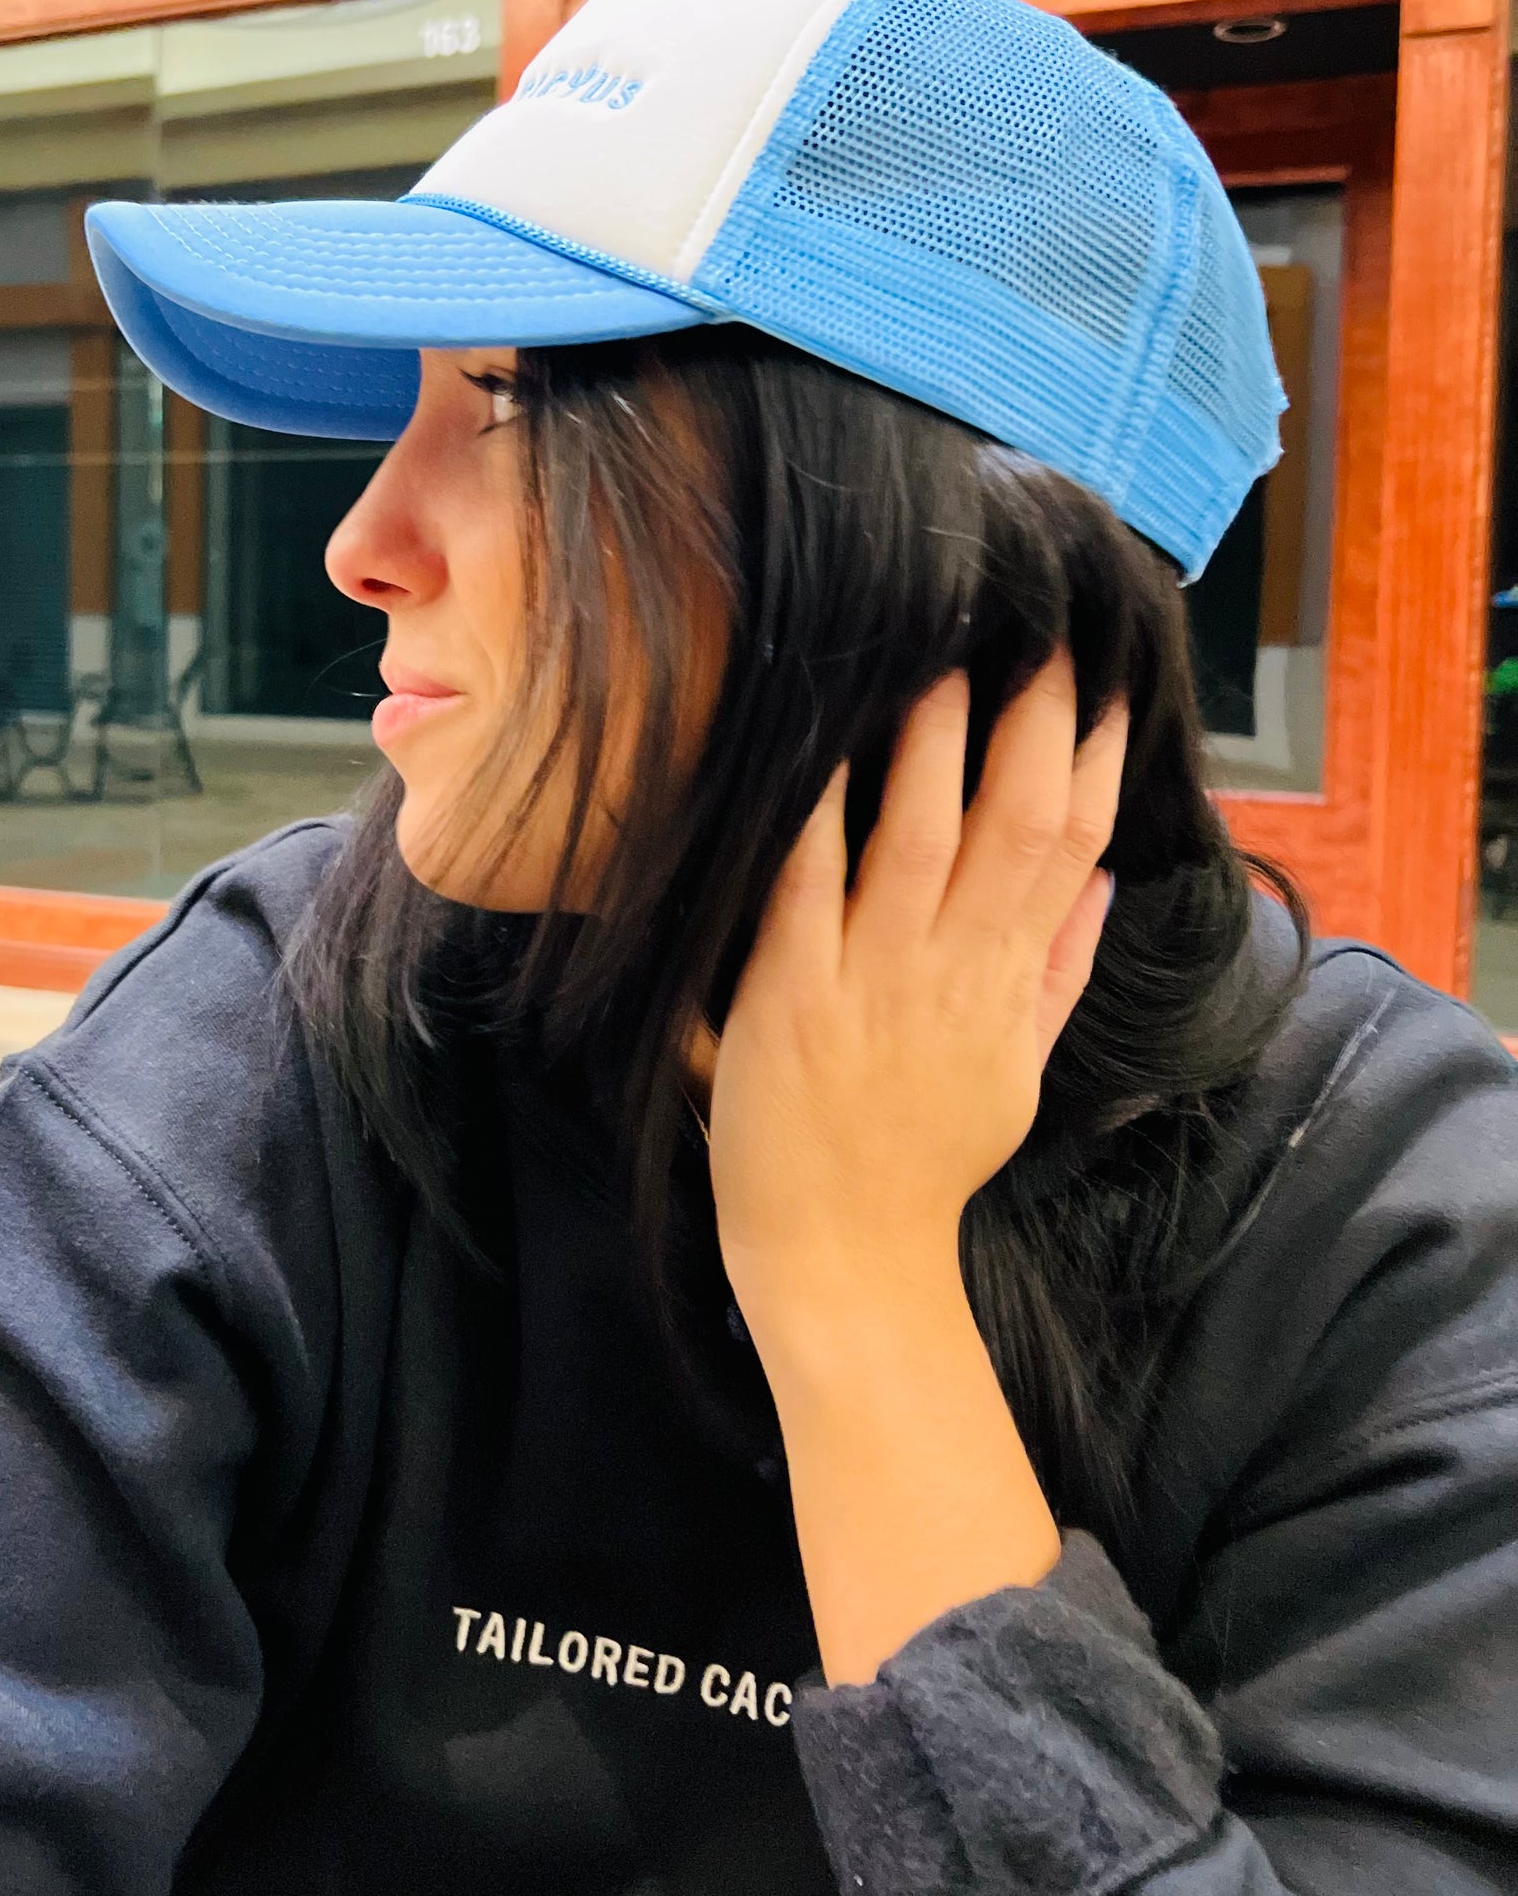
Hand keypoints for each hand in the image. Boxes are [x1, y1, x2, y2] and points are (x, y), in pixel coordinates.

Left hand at [709, 652, 1125, 1402]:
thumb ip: (1061, 973)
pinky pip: (806, 891)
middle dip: (1029, 725)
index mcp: (1005, 984)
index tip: (1103, 683)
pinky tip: (821, 754)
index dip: (1093, 762)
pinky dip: (816, 821)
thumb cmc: (924, 1164)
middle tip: (1035, 634)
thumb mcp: (1019, 1073)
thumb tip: (1106, 883)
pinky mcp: (788, 1002)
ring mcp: (870, 984)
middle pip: (1012, 827)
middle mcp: (949, 973)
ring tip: (941, 660)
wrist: (848, 1262)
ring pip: (917, 842)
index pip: (1070, 849)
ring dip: (931, 748)